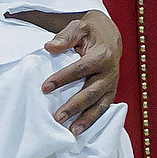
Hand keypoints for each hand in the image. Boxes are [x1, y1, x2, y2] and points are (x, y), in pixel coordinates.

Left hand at [37, 10, 122, 135]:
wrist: (110, 36)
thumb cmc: (90, 32)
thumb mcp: (79, 27)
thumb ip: (65, 36)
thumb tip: (50, 47)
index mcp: (102, 55)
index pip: (81, 68)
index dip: (63, 78)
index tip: (45, 87)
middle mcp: (110, 72)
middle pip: (91, 92)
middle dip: (74, 105)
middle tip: (57, 117)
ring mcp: (112, 84)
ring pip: (99, 104)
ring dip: (85, 118)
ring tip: (71, 130)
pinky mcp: (111, 92)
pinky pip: (103, 108)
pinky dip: (92, 120)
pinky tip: (79, 130)